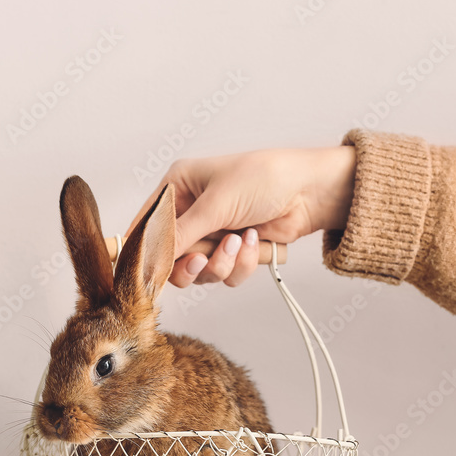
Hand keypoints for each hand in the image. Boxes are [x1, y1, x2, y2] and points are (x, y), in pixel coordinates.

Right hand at [126, 146, 355, 286]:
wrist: (309, 192)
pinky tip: (254, 241)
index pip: (146, 225)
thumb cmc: (263, 179)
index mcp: (178, 188)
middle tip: (203, 260)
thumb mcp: (214, 205)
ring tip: (240, 241)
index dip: (145, 250)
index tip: (146, 272)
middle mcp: (191, 213)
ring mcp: (213, 234)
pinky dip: (241, 264)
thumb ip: (180, 235)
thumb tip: (150, 259)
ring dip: (222, 262)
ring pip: (199, 272)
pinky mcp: (234, 252)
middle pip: (171, 258)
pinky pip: (225, 275)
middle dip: (193, 261)